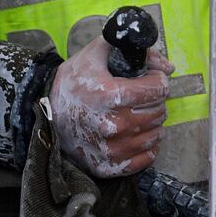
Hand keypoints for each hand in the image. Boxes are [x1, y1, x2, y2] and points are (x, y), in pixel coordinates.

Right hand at [48, 37, 173, 178]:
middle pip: (159, 111)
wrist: (47, 115)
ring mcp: (111, 149)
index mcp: (109, 95)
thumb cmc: (74, 83)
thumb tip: (168, 67)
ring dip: (152, 123)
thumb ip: (134, 49)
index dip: (157, 81)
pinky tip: (134, 135)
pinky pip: (146, 157)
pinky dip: (146, 147)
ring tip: (136, 115)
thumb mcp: (97, 54)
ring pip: (156, 134)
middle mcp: (112, 125)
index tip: (149, 79)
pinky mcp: (109, 167)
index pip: (157, 89)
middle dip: (154, 101)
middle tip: (140, 98)